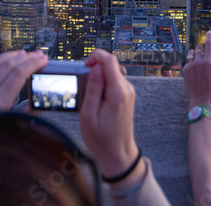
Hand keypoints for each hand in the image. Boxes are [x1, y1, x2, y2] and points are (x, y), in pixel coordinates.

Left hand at [0, 50, 47, 109]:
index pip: (18, 74)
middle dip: (25, 58)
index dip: (32, 63)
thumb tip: (40, 102)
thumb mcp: (17, 132)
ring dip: (9, 57)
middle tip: (37, 55)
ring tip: (21, 53)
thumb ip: (29, 115)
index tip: (43, 59)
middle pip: (8, 67)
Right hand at [80, 49, 139, 177]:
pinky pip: (113, 82)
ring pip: (111, 73)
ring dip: (98, 79)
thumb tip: (95, 67)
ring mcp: (128, 92)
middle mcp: (126, 89)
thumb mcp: (89, 115)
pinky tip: (96, 101)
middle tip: (82, 86)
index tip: (83, 66)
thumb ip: (93, 89)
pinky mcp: (126, 96)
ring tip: (89, 98)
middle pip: (110, 65)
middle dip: (94, 69)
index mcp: (118, 92)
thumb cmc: (101, 139)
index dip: (95, 57)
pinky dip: (103, 85)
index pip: (110, 60)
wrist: (117, 153)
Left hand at [182, 31, 210, 107]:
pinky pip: (187, 62)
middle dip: (200, 49)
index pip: (209, 45)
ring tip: (196, 61)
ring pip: (191, 53)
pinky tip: (193, 72)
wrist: (201, 100)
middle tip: (202, 53)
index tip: (209, 32)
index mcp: (209, 62)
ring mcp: (190, 66)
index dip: (209, 37)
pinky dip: (190, 64)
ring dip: (194, 54)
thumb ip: (208, 64)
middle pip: (198, 48)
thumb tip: (205, 59)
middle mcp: (199, 62)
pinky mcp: (184, 70)